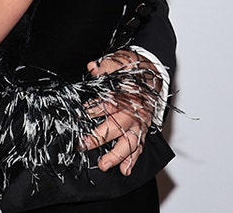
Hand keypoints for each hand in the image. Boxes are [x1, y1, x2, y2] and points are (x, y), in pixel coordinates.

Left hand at [81, 50, 159, 174]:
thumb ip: (106, 66)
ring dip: (116, 155)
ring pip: (128, 142)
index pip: (103, 105)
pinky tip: (125, 170)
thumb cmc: (134, 69)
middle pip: (114, 127)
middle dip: (97, 138)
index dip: (89, 112)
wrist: (154, 73)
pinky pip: (139, 146)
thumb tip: (93, 67)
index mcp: (124, 96)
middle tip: (82, 145)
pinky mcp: (143, 129)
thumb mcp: (120, 61)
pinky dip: (133, 159)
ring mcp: (138, 123)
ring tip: (104, 165)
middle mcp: (131, 112)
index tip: (78, 118)